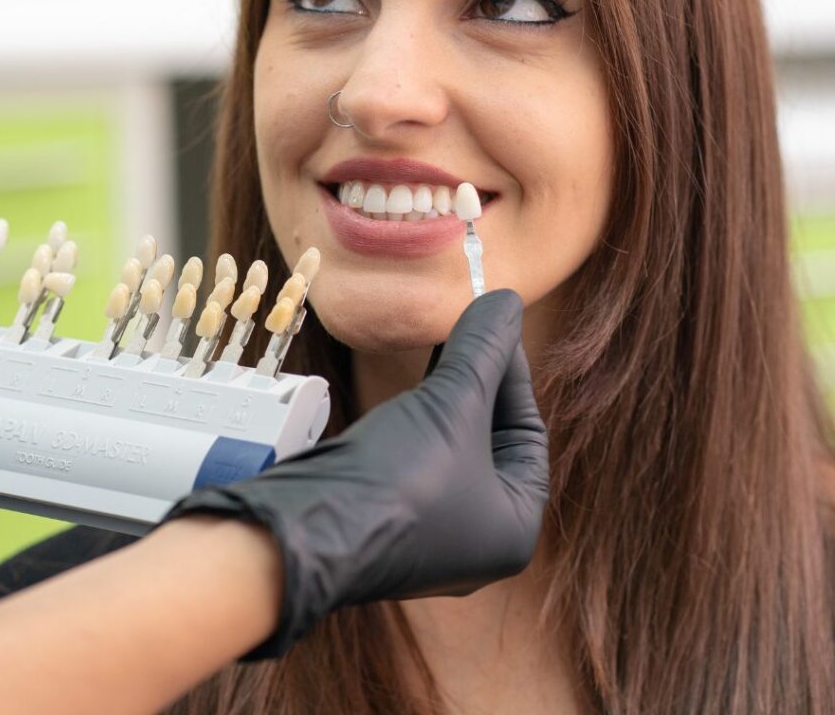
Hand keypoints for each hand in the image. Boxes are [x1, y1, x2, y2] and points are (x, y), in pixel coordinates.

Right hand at [164, 288, 548, 657]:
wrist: (307, 529)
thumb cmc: (400, 478)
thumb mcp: (451, 405)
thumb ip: (482, 350)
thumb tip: (509, 299)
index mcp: (515, 526)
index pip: (528, 432)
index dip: (513, 373)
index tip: (494, 325)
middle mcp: (478, 538)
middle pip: (490, 439)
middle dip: (478, 381)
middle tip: (468, 326)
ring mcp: (429, 531)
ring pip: (451, 446)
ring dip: (447, 394)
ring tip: (442, 341)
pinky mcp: (388, 516)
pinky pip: (418, 457)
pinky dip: (420, 417)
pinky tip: (411, 382)